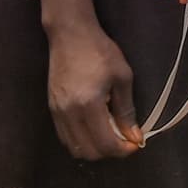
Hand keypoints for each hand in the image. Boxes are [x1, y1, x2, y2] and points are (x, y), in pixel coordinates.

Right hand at [46, 17, 139, 159]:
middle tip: (123, 139)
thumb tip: (134, 136)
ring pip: (74, 147)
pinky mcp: (51, 108)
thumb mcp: (122, 77)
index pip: (105, 144)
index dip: (123, 150)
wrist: (70, 35)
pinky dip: (81, 140)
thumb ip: (127, 110)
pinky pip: (65, 136)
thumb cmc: (100, 51)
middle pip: (88, 152)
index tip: (135, 143)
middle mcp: (69, 113)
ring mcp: (57, 112)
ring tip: (108, 134)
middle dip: (109, 152)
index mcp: (89, 105)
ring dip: (93, 148)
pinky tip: (93, 127)